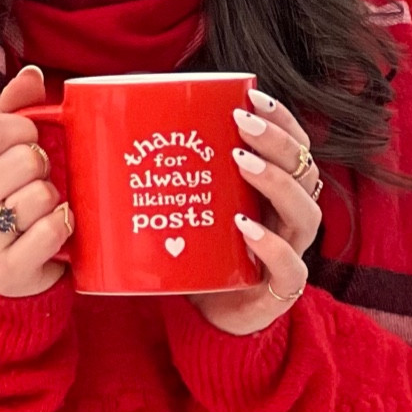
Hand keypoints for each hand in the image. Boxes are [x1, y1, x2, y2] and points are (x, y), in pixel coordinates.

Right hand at [0, 65, 72, 297]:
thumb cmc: (2, 202)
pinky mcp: (6, 272)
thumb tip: (31, 73)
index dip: (20, 128)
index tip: (28, 138)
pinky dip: (63, 225)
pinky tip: (53, 229)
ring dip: (53, 198)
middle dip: (42, 166)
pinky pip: (52, 230)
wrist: (0, 275)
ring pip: (40, 196)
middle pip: (22, 161)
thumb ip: (12, 111)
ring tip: (41, 207)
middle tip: (36, 179)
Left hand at [189, 88, 322, 335]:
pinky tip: (246, 229)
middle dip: (276, 140)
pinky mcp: (278, 291)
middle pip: (305, 170)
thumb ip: (169, 171)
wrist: (208, 318)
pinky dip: (272, 246)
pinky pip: (289, 268)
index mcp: (276, 191)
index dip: (281, 118)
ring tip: (241, 161)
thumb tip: (106, 125)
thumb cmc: (198, 253)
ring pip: (305, 212)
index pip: (295, 145)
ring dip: (276, 181)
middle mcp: (290, 218)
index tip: (251, 94)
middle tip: (240, 121)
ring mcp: (291, 253)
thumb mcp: (189, 205)